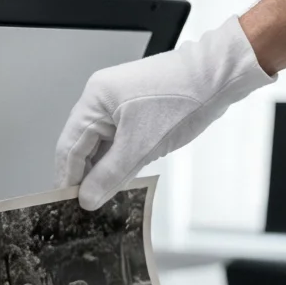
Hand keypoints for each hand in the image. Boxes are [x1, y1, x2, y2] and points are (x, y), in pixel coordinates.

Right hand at [55, 15, 275, 209]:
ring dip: (101, 170)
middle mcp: (101, 98)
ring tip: (102, 198)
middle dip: (83, 176)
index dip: (67, 179)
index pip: (69, 147)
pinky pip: (116, 139)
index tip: (68, 207)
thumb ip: (109, 176)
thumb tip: (87, 199)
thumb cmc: (181, 100)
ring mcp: (118, 103)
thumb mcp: (140, 146)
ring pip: (100, 144)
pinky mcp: (135, 109)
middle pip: (81, 145)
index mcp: (94, 100)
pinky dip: (116, 159)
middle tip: (85, 207)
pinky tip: (119, 179)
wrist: (218, 77)